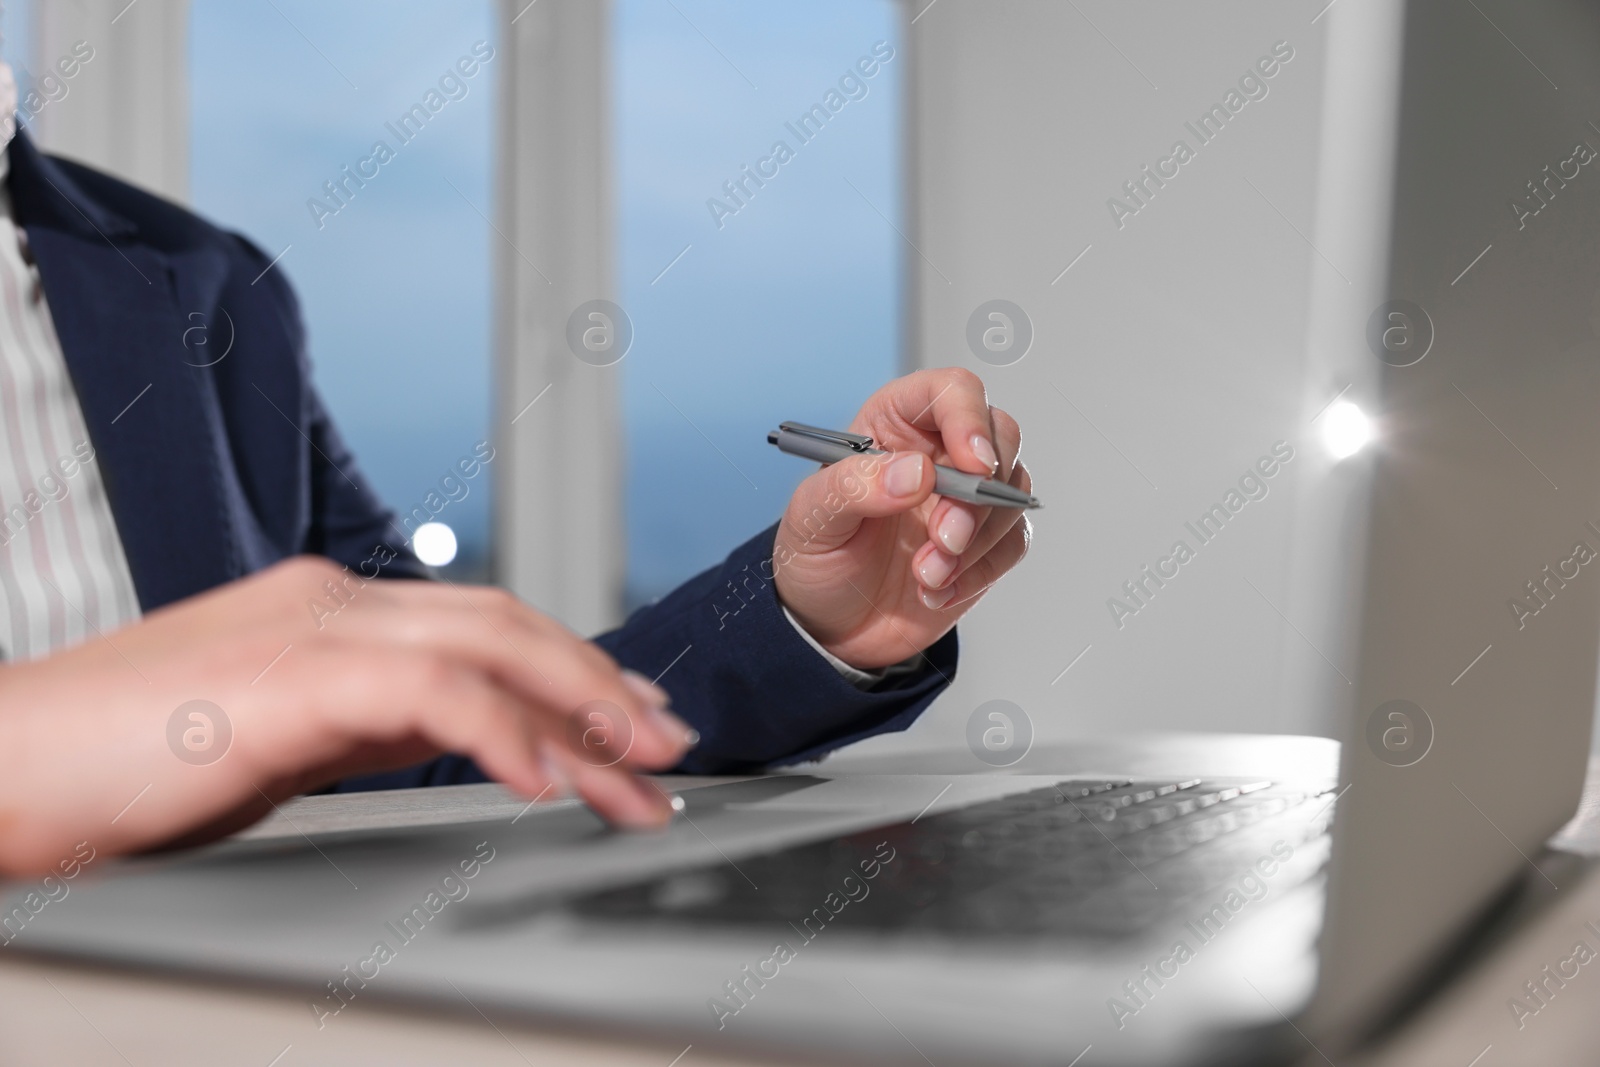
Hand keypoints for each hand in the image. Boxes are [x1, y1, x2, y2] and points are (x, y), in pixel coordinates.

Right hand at [0, 557, 696, 875]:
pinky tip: (546, 783)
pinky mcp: (289, 679)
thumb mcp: (279, 742)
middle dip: (600, 687)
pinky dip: (501, 734)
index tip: (626, 723)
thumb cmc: (116, 764)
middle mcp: (336, 603)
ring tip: (639, 776)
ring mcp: (314, 630)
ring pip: (490, 647)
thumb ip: (369, 726)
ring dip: (579, 712)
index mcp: (333, 612)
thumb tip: (458, 740)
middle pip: (507, 625)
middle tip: (666, 749)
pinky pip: (430, 694)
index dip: (571, 672)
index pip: (485, 628)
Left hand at [773, 367, 1031, 669]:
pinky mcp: (985, 541)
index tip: (972, 466)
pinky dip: (979, 571)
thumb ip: (852, 487)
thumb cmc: (816, 560)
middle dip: (978, 495)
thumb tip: (914, 471)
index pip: (951, 391)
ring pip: (1010, 492)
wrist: (831, 627)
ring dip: (974, 543)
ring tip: (925, 575)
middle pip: (999, 436)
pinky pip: (1012, 542)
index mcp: (893, 425)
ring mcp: (966, 496)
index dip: (969, 419)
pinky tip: (935, 590)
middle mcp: (937, 452)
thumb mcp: (810, 520)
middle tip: (943, 539)